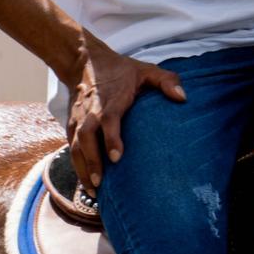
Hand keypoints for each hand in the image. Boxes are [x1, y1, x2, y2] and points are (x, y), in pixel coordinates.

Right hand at [68, 34, 186, 187]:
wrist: (85, 62)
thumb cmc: (121, 70)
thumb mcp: (146, 70)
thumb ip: (166, 81)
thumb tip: (183, 97)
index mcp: (111, 99)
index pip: (108, 119)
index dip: (111, 138)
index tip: (117, 158)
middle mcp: (91, 111)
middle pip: (86, 137)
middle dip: (91, 161)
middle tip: (100, 184)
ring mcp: (79, 119)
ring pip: (75, 145)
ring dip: (82, 168)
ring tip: (93, 191)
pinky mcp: (72, 125)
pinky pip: (71, 147)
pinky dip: (76, 165)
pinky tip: (86, 182)